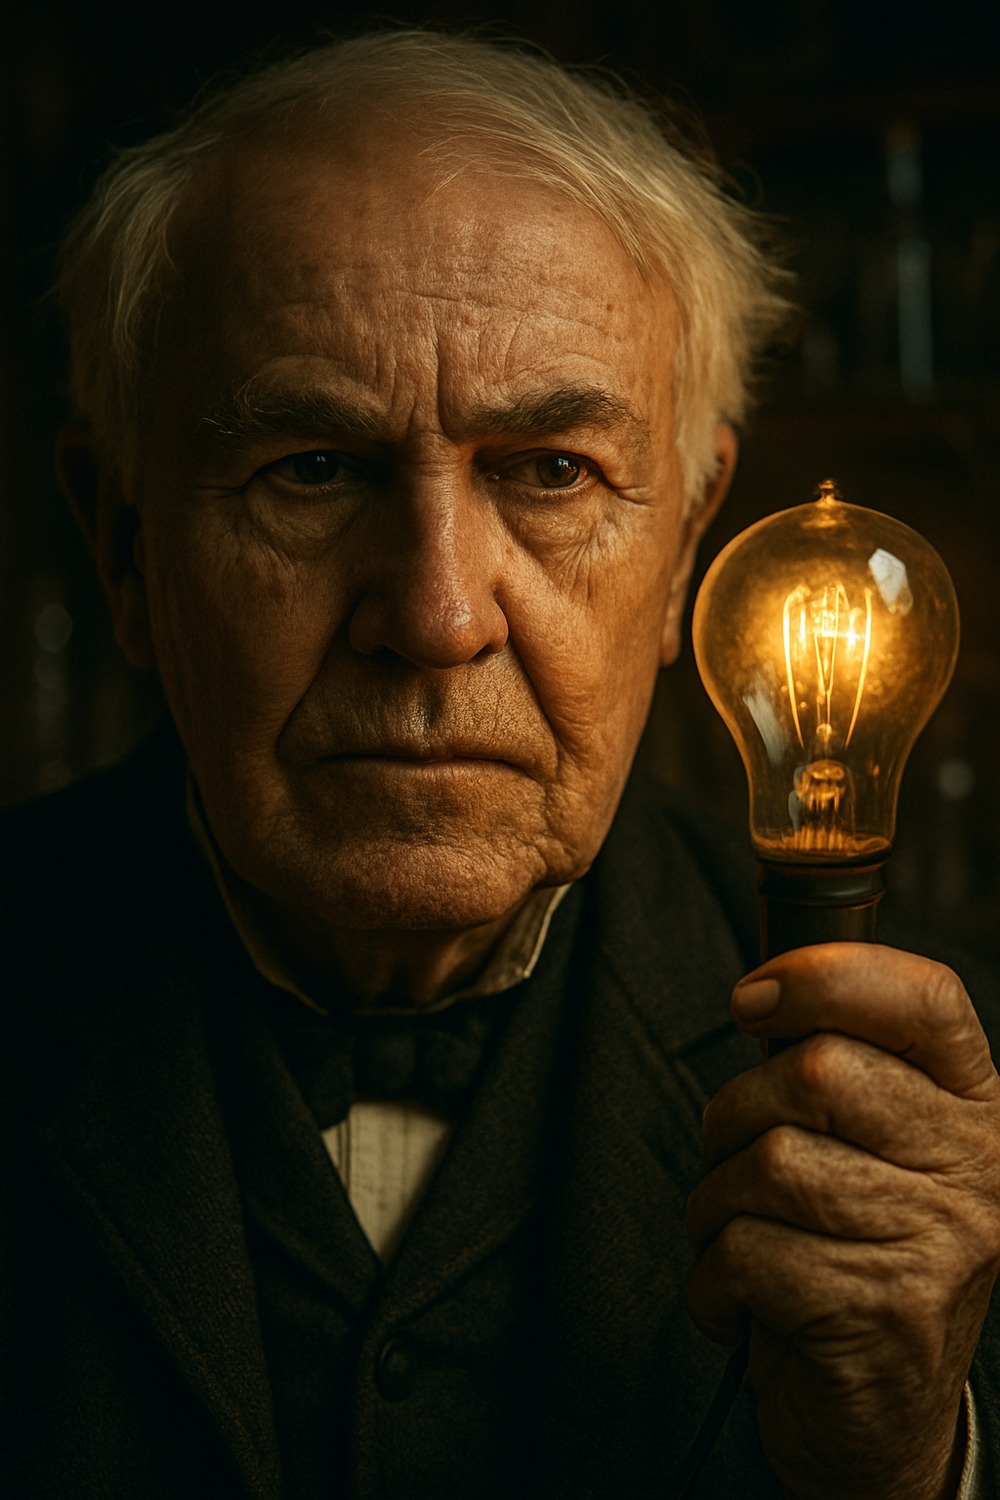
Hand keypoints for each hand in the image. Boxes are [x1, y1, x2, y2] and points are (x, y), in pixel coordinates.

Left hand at [684, 943, 999, 1499]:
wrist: (880, 1418)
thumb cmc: (849, 1253)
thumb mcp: (867, 1148)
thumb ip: (837, 1069)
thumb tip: (763, 993)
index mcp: (973, 1107)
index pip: (925, 998)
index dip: (825, 975)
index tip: (752, 999)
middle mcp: (976, 1167)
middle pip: (817, 1073)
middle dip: (735, 1114)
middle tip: (736, 1164)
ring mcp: (941, 1242)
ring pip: (768, 1162)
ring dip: (716, 1206)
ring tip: (743, 1240)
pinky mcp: (885, 1313)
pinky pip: (746, 1251)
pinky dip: (712, 1280)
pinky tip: (743, 1303)